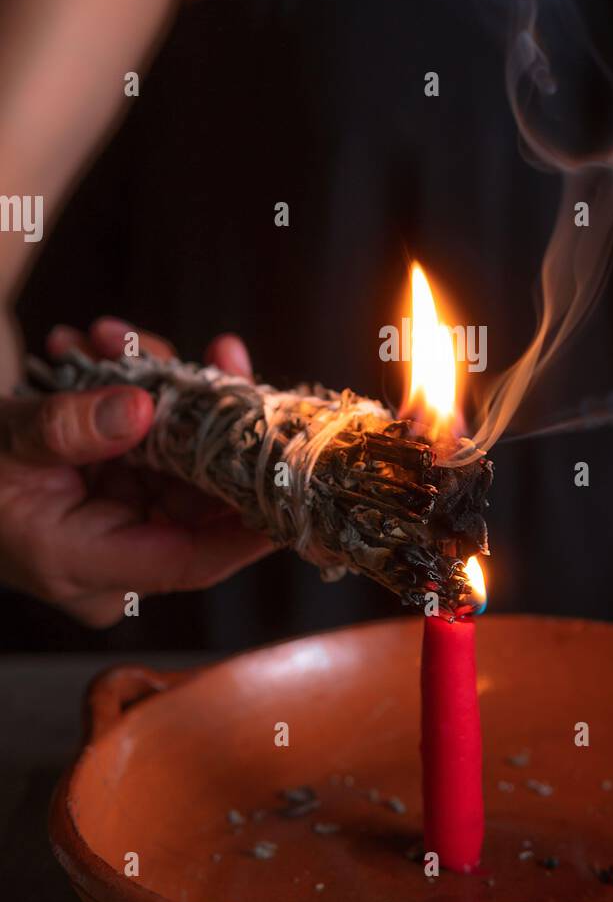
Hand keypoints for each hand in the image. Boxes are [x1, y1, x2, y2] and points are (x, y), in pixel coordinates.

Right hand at [0, 317, 273, 626]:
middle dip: (207, 418)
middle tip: (218, 355)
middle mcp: (114, 551)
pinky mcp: (114, 482)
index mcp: (86, 565)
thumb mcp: (4, 446)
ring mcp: (117, 516)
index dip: (253, 525)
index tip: (295, 478)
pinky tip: (99, 346)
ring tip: (117, 336)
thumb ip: (66, 429)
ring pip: (178, 454)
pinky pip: (152, 436)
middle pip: (198, 495)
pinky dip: (136, 389)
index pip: (193, 560)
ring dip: (163, 388)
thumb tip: (140, 406)